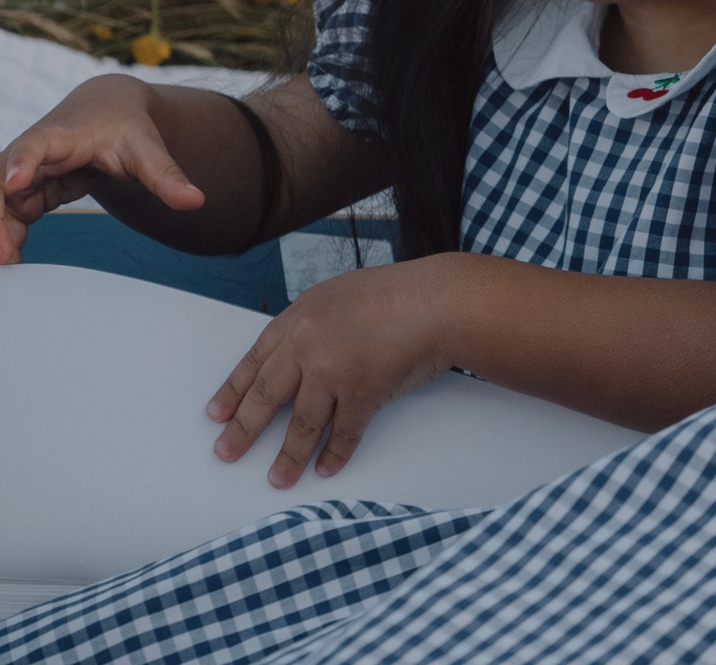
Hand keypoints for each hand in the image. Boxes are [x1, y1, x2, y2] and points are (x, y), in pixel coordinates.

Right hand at [0, 74, 203, 264]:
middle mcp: (33, 152)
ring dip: (2, 233)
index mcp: (62, 135)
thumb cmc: (124, 126)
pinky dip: (10, 236)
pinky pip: (11, 215)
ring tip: (10, 266)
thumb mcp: (147, 148)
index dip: (22, 162)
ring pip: (2, 203)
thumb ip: (166, 174)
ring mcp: (25, 172)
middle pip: (4, 183)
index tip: (14, 181)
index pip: (36, 146)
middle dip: (0, 217)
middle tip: (5, 256)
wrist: (107, 110)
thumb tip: (198, 201)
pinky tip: (15, 259)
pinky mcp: (26, 190)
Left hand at [208, 255, 458, 485]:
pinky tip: (325, 469)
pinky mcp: (362, 393)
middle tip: (226, 453)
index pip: (254, 360)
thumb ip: (314, 323)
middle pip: (266, 396)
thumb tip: (299, 355)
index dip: (234, 390)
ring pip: (302, 424)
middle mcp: (307, 345)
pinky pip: (343, 433)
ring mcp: (333, 371)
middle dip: (243, 430)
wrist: (440, 300)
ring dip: (288, 456)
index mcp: (299, 317)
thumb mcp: (341, 295)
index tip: (217, 414)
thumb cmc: (400, 293)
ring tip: (277, 479)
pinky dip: (335, 454)